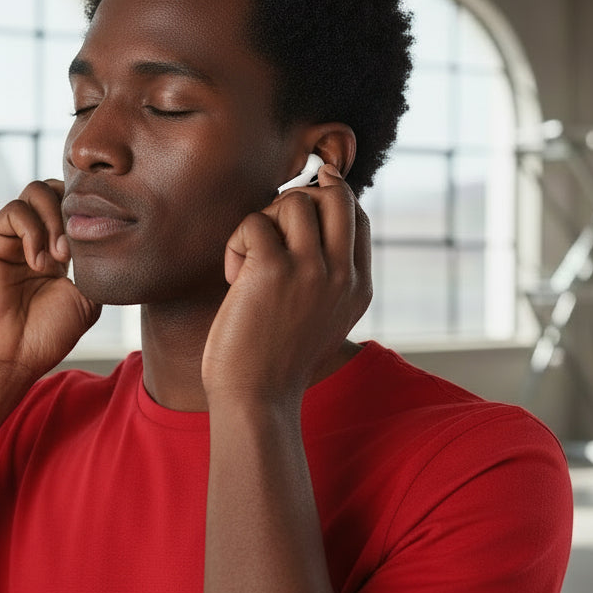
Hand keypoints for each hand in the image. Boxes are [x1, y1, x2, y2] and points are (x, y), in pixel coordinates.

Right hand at [0, 180, 100, 380]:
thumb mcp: (88, 298)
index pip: (72, 205)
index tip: (100, 239)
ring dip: (55, 218)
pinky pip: (14, 211)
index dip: (89, 211)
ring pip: (36, 191)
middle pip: (55, 188)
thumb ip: (96, 264)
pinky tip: (39, 262)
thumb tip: (112, 236)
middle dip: (72, 209)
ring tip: (60, 257)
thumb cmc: (48, 334)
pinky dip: (34, 230)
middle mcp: (32, 237)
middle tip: (77, 250)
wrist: (10, 358)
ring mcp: (10, 238)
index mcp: (55, 249)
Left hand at [201, 165, 371, 411]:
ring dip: (263, 221)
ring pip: (293, 201)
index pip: (356, 213)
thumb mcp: (323, 315)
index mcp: (359, 285)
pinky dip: (236, 243)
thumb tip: (314, 214)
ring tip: (250, 260)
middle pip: (335, 194)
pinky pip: (255, 222)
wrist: (256, 399)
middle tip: (272, 231)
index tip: (294, 216)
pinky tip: (233, 277)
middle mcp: (342, 274)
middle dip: (298, 199)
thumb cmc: (277, 356)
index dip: (325, 201)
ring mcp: (311, 269)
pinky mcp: (272, 269)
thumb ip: (331, 273)